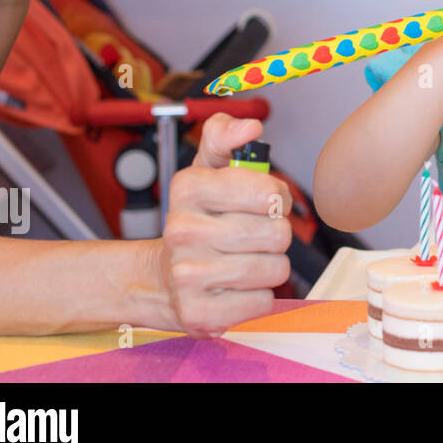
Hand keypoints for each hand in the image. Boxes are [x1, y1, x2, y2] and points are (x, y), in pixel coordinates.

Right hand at [154, 115, 292, 337]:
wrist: (165, 278)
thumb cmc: (201, 219)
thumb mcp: (208, 170)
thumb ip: (225, 136)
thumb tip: (250, 128)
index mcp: (188, 188)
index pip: (268, 191)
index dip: (276, 199)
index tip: (263, 203)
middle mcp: (181, 230)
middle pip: (277, 233)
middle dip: (275, 235)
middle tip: (252, 236)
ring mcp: (187, 276)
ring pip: (275, 269)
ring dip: (270, 266)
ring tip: (244, 261)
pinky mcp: (200, 315)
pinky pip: (263, 302)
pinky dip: (258, 296)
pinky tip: (235, 288)